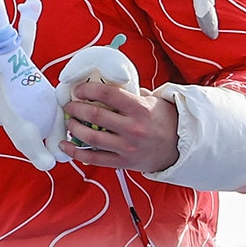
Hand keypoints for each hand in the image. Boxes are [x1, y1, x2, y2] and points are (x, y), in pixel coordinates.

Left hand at [64, 82, 179, 173]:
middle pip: (94, 116)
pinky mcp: (123, 162)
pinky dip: (75, 152)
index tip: (78, 90)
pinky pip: (94, 158)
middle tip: (68, 105)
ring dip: (73, 128)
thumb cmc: (164, 120)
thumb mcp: (153, 101)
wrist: (181, 148)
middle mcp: (133, 129)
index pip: (107, 94)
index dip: (87, 90)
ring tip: (68, 121)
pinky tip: (64, 145)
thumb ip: (131, 93)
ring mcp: (127, 147)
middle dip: (75, 108)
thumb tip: (105, 83)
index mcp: (140, 109)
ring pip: (90, 137)